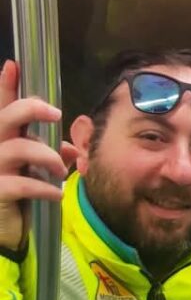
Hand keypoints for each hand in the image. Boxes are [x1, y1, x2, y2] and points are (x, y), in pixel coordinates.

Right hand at [0, 59, 70, 251]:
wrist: (7, 234)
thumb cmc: (21, 198)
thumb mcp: (38, 171)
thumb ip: (53, 155)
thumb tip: (74, 150)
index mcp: (4, 140)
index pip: (2, 107)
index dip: (6, 86)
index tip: (13, 65)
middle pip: (6, 118)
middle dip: (31, 110)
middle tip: (56, 114)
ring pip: (18, 149)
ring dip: (47, 157)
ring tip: (60, 171)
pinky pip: (22, 183)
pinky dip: (45, 188)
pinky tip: (55, 195)